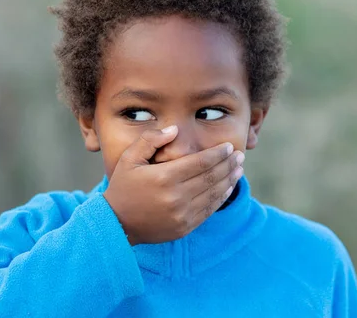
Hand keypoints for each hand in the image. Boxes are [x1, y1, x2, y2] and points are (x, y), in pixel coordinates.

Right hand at [103, 126, 244, 245]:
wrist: (117, 223)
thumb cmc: (123, 187)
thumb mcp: (129, 158)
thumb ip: (150, 140)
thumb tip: (174, 129)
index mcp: (164, 177)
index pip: (200, 162)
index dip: (218, 154)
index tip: (228, 147)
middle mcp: (176, 196)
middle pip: (211, 177)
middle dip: (228, 164)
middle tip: (239, 155)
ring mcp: (182, 214)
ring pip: (213, 193)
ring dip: (229, 180)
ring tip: (239, 169)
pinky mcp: (184, 227)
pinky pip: (209, 210)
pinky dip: (221, 197)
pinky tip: (228, 187)